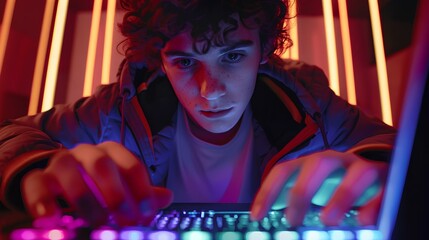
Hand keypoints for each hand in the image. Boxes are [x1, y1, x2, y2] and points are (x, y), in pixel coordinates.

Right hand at [21, 141, 172, 225]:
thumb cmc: (96, 184)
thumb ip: (141, 194)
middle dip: (115, 192)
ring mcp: (60, 162)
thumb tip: (167, 197)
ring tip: (97, 222)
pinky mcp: (37, 176)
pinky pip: (35, 183)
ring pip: (67, 168)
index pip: (131, 164)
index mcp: (112, 153)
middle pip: (101, 163)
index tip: (146, 214)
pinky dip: (42, 200)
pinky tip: (50, 219)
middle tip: (125, 218)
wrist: (59, 180)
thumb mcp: (120, 188)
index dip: (141, 189)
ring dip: (83, 197)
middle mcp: (86, 152)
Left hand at [250, 149, 387, 225]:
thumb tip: (267, 223)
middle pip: (316, 165)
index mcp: (309, 164)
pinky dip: (373, 205)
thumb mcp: (312, 193)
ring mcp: (360, 167)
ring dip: (341, 196)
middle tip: (292, 220)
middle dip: (302, 192)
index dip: (268, 192)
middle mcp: (333, 161)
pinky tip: (363, 222)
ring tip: (328, 221)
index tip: (256, 216)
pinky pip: (382, 188)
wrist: (371, 175)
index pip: (283, 171)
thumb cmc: (332, 186)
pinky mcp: (384, 178)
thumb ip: (296, 205)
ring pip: (354, 174)